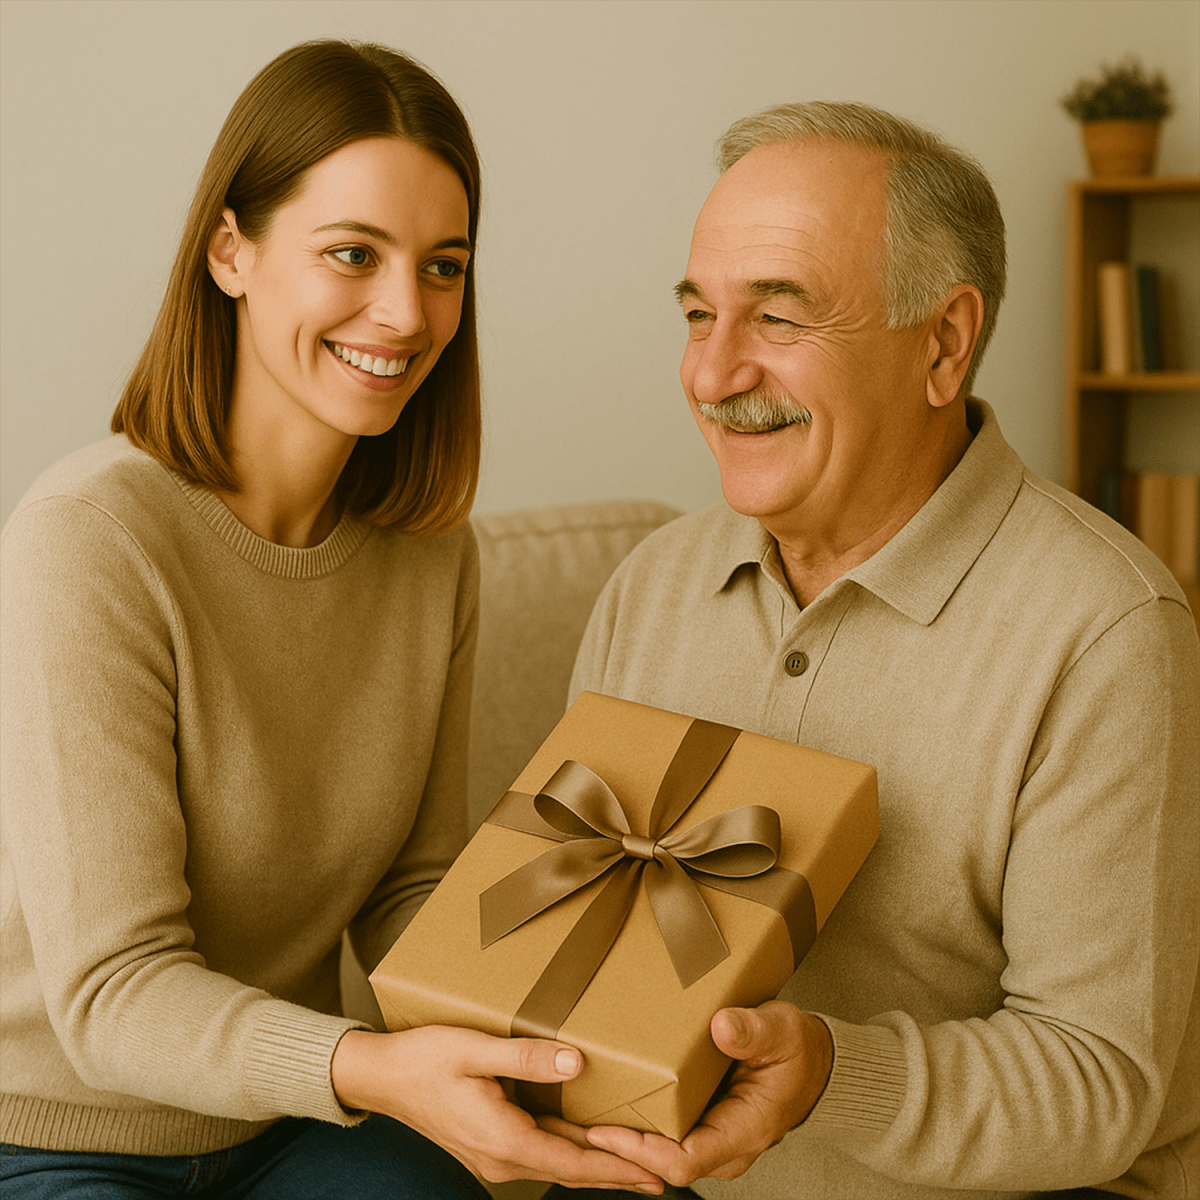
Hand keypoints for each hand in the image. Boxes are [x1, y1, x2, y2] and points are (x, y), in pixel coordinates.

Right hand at [330, 1026, 663, 1191]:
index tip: (656, 1174)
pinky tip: (588, 1138)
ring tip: (637, 1157)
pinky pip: (540, 1150)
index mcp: (504, 1140)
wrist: (380, 1077)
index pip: (575, 1162)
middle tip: (664, 1172)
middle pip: (572, 1168)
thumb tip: (577, 1065)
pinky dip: (570, 1148)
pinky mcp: (490, 1143)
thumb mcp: (476, 1049)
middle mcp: (502, 1158)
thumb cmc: (424, 1059)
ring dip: (596, 1161)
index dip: (618, 1168)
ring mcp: (495, 1154)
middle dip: (618, 1170)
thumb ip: (528, 1057)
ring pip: (558, 1161)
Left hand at [583, 1001, 832, 1185]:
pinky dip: (636, 1119)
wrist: (814, 1060)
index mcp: (742, 1131)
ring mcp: (713, 1136)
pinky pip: (665, 1132)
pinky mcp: (704, 1122)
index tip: (605, 1128)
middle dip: (618, 1144)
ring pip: (659, 1150)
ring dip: (622, 1134)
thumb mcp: (781, 1031)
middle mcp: (723, 1144)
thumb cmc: (798, 1049)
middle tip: (574, 1117)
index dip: (640, 1150)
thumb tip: (721, 1027)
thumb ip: (753, 1031)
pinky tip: (609, 1096)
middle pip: (660, 1161)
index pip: (682, 1161)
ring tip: (580, 1108)